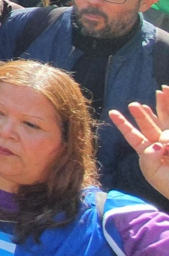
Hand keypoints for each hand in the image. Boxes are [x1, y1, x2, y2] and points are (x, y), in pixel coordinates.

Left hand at [110, 86, 168, 200]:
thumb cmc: (167, 184)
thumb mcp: (152, 172)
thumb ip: (149, 157)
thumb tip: (158, 144)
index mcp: (145, 151)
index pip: (132, 135)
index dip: (123, 124)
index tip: (112, 112)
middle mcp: (158, 143)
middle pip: (149, 124)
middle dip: (142, 114)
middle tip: (133, 104)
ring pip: (166, 119)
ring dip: (163, 105)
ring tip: (160, 91)